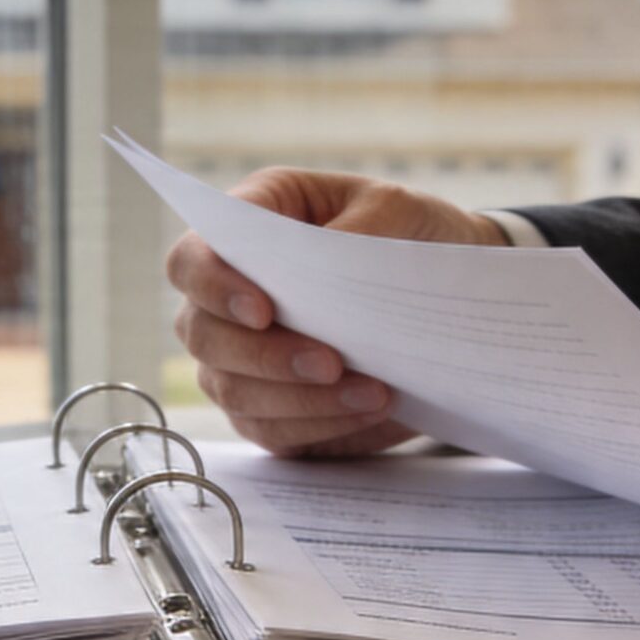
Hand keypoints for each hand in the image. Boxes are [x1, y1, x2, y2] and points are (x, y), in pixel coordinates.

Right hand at [165, 167, 508, 456]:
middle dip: (264, 356)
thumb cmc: (412, 236)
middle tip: (332, 363)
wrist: (449, 299)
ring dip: (300, 397)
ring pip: (232, 390)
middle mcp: (229, 295)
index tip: (263, 312)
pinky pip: (270, 430)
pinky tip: (369, 408)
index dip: (212, 287)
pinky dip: (320, 424)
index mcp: (249, 227)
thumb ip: (363, 225)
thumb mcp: (399, 209)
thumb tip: (324, 262)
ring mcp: (240, 358)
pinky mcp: (269, 410)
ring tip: (373, 392)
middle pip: (202, 334)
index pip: (190, 261)